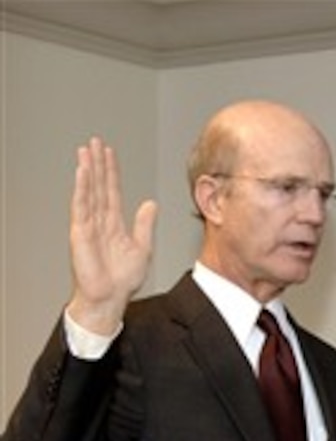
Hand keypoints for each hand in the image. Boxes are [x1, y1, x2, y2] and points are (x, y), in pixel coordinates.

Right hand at [67, 137, 156, 334]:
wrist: (111, 298)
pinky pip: (80, 207)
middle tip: (95, 143)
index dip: (111, 172)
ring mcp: (89, 226)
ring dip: (87, 171)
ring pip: (88, 192)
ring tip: (86, 151)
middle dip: (97, 164)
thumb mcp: (142, 247)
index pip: (112, 191)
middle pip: (98, 186)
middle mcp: (100, 221)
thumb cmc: (123, 279)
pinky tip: (81, 174)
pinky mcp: (81, 234)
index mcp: (114, 224)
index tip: (110, 153)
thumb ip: (144, 224)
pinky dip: (81, 190)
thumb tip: (150, 204)